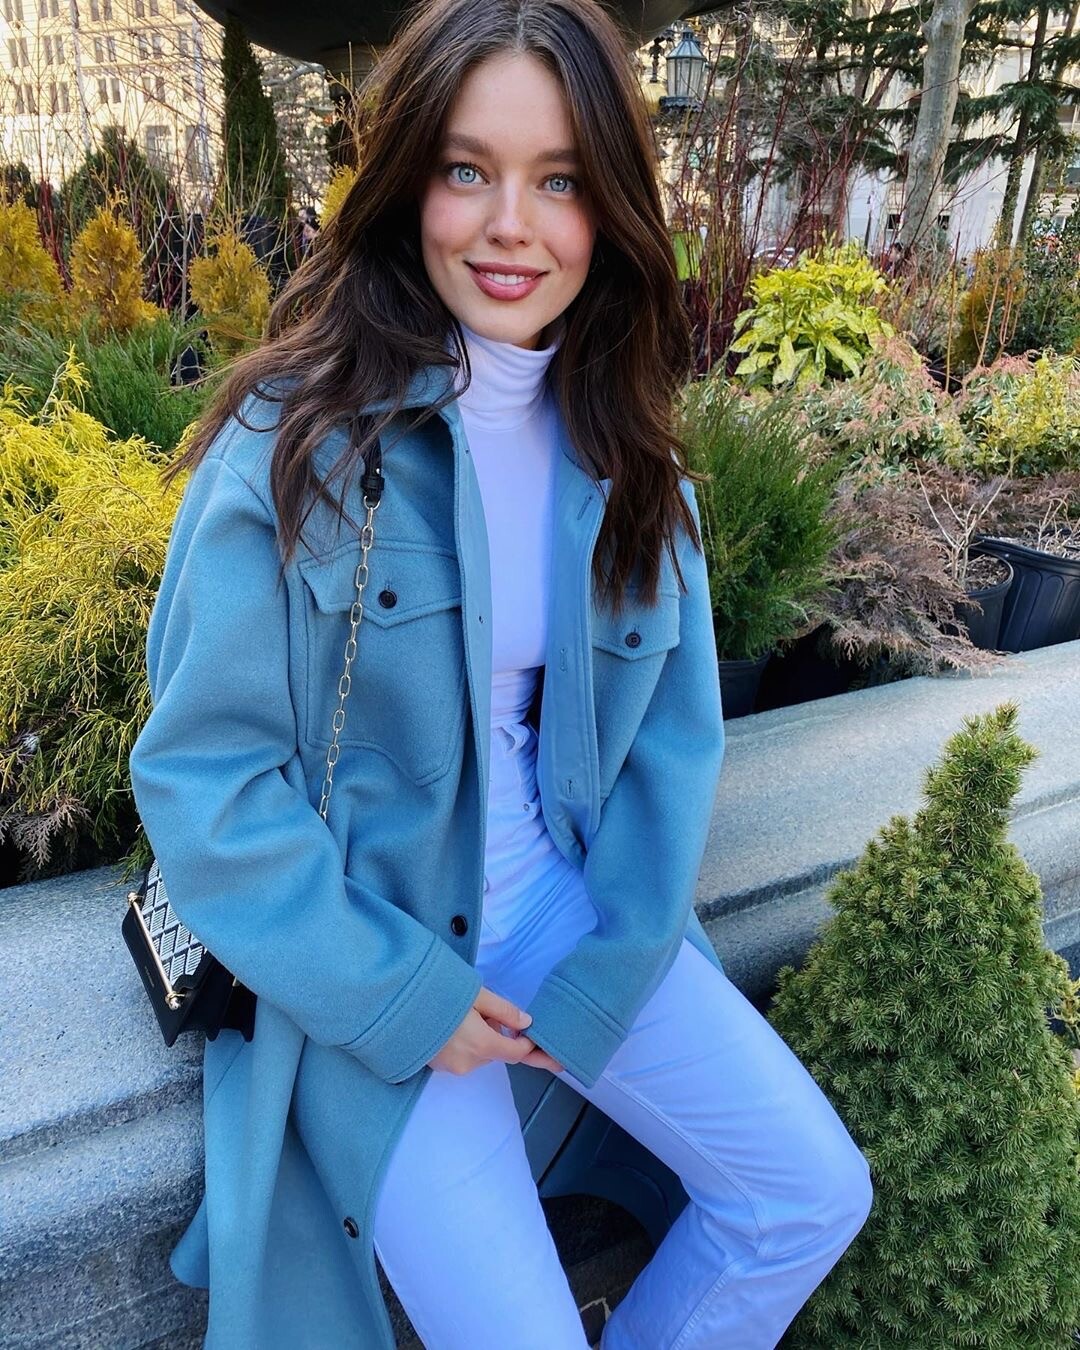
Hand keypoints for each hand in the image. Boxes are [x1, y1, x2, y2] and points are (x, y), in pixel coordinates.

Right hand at [427, 985, 561, 1075]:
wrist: (397, 1008)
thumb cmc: (438, 996)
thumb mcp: (476, 995)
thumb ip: (504, 1011)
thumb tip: (527, 1023)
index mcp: (481, 1045)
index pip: (516, 1053)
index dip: (527, 1044)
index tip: (530, 1033)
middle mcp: (468, 1063)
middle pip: (495, 1052)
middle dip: (497, 1034)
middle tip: (484, 1011)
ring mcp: (451, 1067)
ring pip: (478, 1054)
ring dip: (480, 1039)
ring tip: (464, 1014)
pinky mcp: (437, 1067)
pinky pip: (462, 1057)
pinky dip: (464, 1044)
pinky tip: (451, 1026)